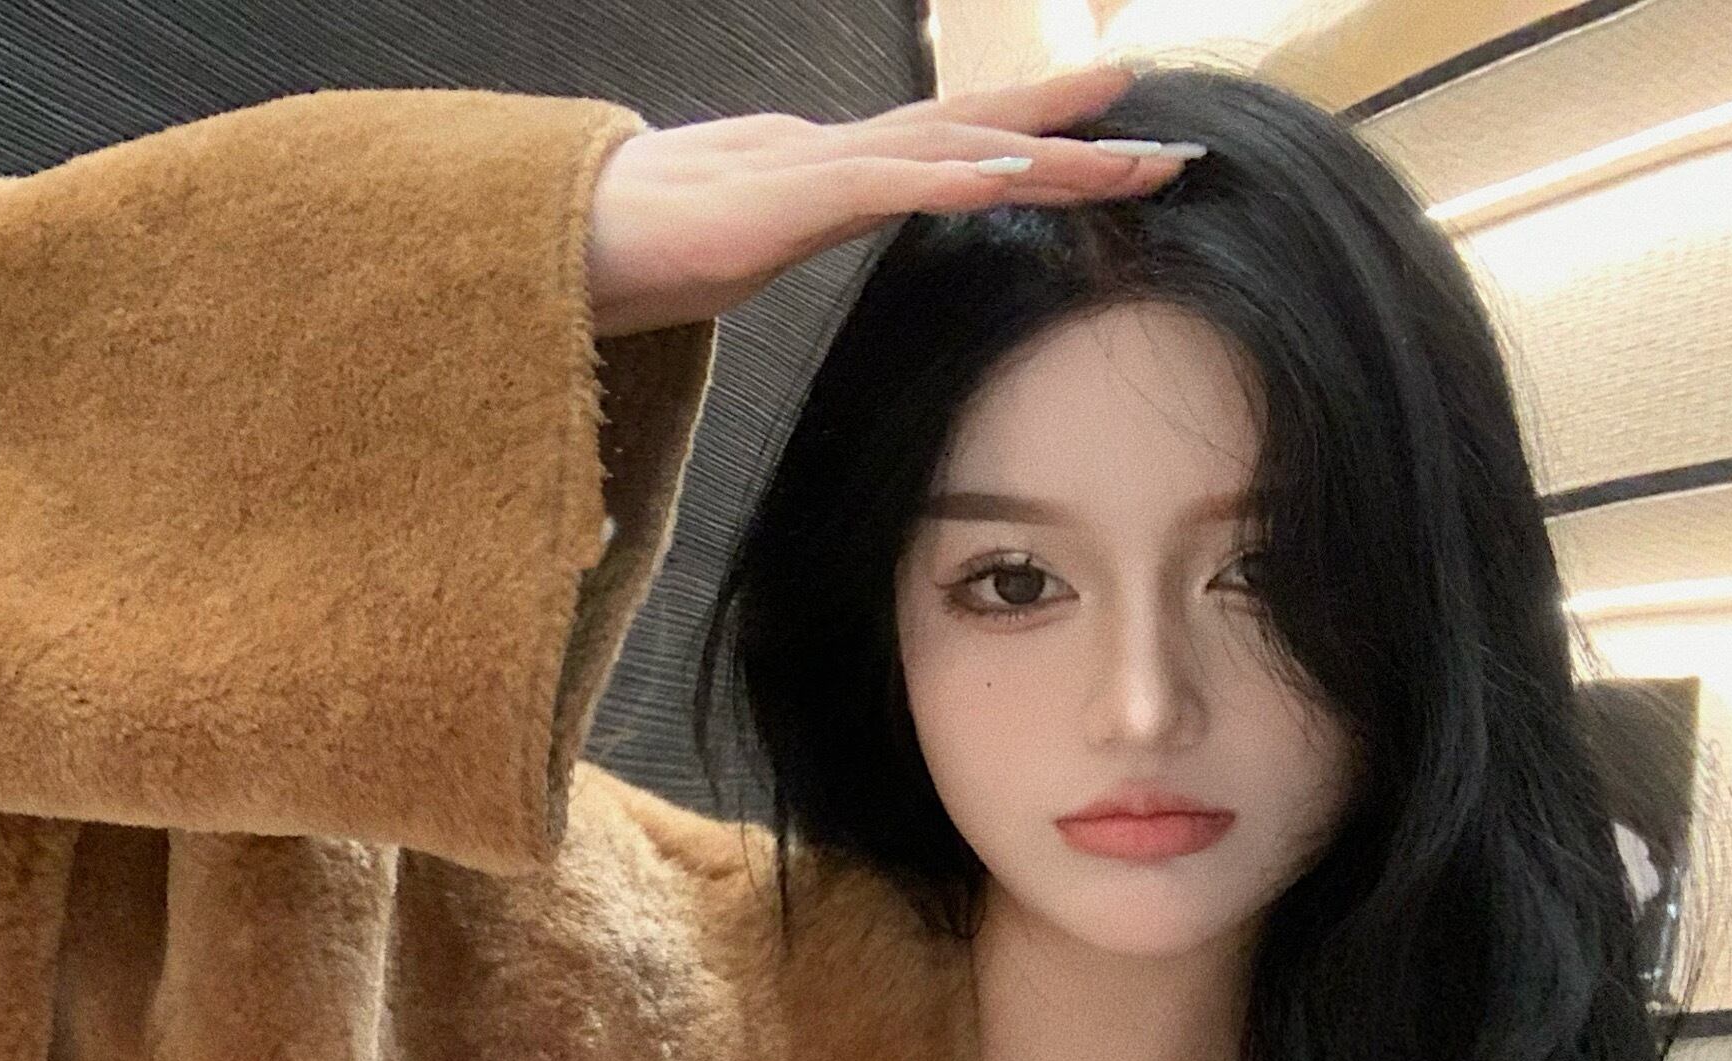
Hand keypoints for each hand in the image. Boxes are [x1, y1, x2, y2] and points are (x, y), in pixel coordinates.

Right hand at [586, 64, 1200, 338]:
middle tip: (1165, 134)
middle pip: (980, 136)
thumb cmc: (640, 248)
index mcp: (838, 175)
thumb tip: (800, 251)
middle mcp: (843, 158)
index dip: (1038, 149)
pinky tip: (1010, 173)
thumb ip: (782, 243)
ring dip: (1043, 147)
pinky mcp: (786, 199)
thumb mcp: (738, 255)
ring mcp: (817, 171)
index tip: (1113, 152)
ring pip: (953, 148)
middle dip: (1075, 134)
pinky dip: (953, 175)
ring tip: (1124, 141)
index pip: (956, 155)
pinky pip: (887, 183)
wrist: (565, 238)